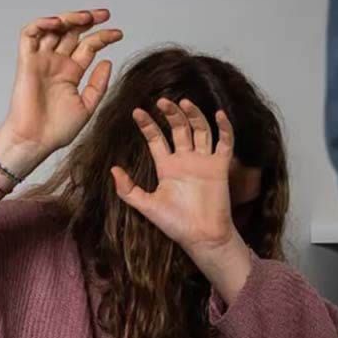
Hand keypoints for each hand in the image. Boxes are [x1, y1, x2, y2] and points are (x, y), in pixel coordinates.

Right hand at [0, 10, 123, 161]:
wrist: (36, 140)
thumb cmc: (57, 129)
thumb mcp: (87, 106)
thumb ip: (98, 84)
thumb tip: (107, 60)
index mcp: (71, 72)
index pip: (88, 46)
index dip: (103, 37)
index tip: (119, 34)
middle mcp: (56, 63)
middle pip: (71, 32)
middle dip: (87, 19)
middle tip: (104, 14)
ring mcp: (41, 60)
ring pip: (52, 28)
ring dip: (68, 18)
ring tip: (85, 17)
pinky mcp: (26, 61)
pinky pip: (29, 35)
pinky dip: (41, 24)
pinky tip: (57, 23)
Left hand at [112, 98, 240, 255]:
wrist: (202, 237)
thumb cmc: (176, 224)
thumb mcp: (147, 206)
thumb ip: (128, 190)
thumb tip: (113, 170)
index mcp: (167, 167)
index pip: (156, 138)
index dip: (147, 124)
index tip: (136, 112)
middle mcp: (185, 160)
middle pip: (178, 128)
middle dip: (170, 114)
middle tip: (161, 101)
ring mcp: (204, 161)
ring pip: (200, 130)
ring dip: (194, 115)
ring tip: (184, 102)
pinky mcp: (220, 167)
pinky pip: (225, 142)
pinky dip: (224, 128)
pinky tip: (218, 114)